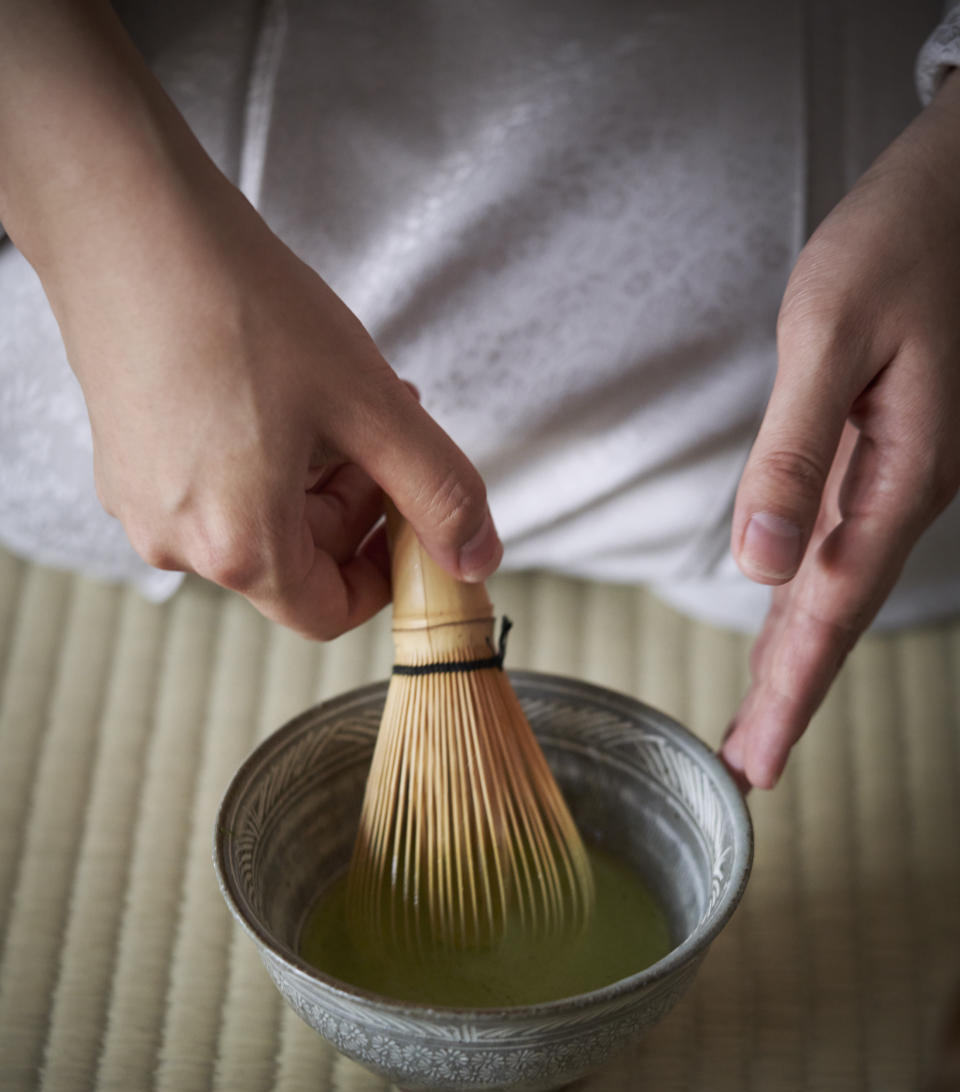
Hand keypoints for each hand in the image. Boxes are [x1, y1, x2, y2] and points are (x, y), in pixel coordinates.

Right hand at [59, 172, 499, 639]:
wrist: (122, 216)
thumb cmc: (235, 303)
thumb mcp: (369, 404)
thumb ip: (438, 490)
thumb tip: (476, 557)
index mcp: (237, 548)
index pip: (329, 613)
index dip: (385, 574)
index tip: (412, 518)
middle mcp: (176, 542)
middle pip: (295, 562)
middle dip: (355, 503)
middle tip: (387, 429)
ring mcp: (141, 503)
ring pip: (255, 519)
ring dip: (314, 473)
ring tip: (339, 393)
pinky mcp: (124, 461)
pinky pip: (211, 484)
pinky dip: (260, 453)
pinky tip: (279, 384)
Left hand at [721, 70, 959, 788]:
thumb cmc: (901, 240)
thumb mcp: (831, 334)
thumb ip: (794, 451)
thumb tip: (762, 561)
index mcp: (899, 475)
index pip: (831, 610)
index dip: (791, 691)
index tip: (759, 762)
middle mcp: (909, 488)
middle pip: (838, 615)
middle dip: (791, 695)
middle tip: (750, 769)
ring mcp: (906, 472)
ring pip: (841, 585)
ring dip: (799, 655)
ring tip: (760, 718)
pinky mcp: (893, 448)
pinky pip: (844, 542)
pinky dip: (810, 594)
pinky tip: (789, 618)